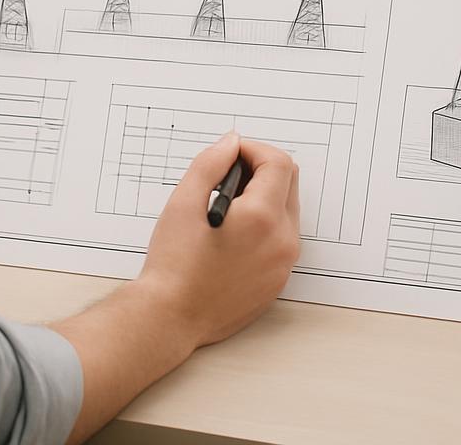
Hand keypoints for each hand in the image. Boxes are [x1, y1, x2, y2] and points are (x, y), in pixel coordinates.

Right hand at [136, 131, 300, 348]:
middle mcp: (283, 241)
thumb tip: (231, 143)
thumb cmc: (174, 264)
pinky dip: (264, 223)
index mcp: (262, 218)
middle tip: (225, 176)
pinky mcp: (278, 280)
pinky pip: (282, 237)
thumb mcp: (184, 203)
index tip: (230, 155)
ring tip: (225, 206)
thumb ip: (210, 164)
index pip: (278, 163)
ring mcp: (284, 263)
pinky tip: (232, 233)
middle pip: (289, 183)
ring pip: (286, 210)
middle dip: (261, 169)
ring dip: (263, 196)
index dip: (253, 149)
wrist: (171, 318)